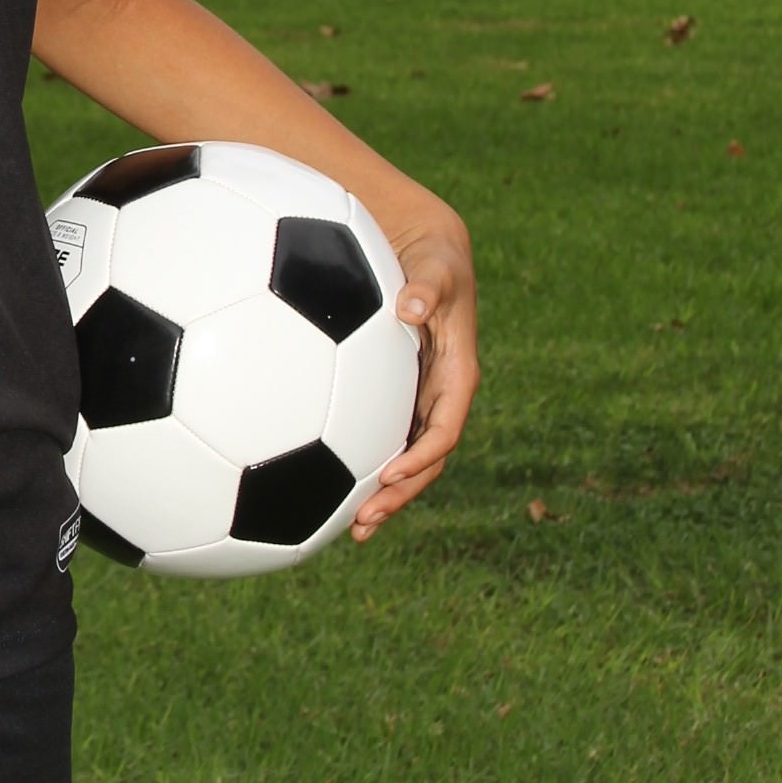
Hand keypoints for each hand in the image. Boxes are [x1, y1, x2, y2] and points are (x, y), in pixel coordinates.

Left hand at [350, 203, 477, 541]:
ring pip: (404, 459)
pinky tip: (324, 492)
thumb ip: (428, 286)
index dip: (423, 457)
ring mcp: (416, 400)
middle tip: (365, 521)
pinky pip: (378, 439)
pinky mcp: (392, 397)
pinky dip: (359, 468)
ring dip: (383, 496)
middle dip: (401, 494)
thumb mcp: (438, 267)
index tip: (391, 474)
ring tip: (352, 531)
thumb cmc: (433, 259)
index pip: (445, 429)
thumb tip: (412, 305)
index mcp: (457, 376)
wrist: (424, 251)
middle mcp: (438, 396)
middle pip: (426, 460)